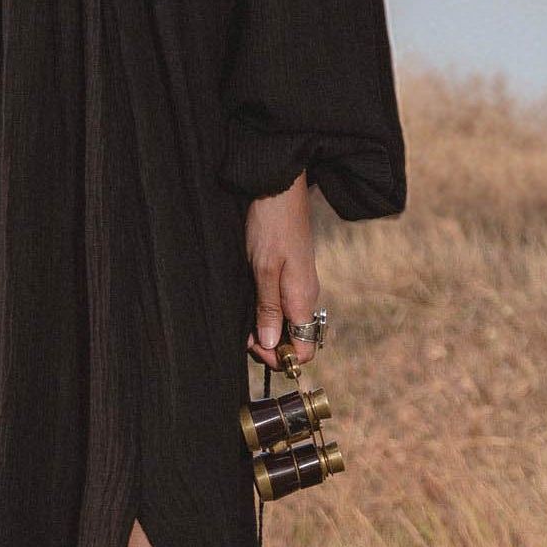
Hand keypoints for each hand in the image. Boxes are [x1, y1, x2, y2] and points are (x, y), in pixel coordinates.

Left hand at [244, 172, 319, 370]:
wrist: (277, 188)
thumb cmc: (270, 224)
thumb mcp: (264, 268)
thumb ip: (268, 308)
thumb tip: (271, 344)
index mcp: (303, 299)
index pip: (305, 349)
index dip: (281, 358)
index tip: (255, 348)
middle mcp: (305, 296)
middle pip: (294, 339)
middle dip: (268, 344)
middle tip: (242, 335)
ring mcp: (298, 285)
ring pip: (286, 323)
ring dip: (264, 328)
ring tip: (241, 320)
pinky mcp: (289, 274)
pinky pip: (281, 305)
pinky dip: (264, 311)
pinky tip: (247, 302)